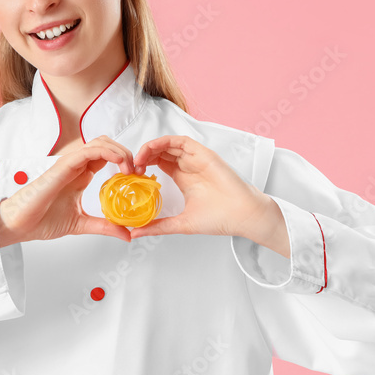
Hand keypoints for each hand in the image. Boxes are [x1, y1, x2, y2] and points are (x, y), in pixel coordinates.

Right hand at [0, 136, 134, 245]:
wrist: (18, 224)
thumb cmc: (41, 221)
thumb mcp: (81, 224)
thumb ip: (104, 226)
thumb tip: (128, 235)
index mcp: (80, 176)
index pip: (107, 157)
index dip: (125, 161)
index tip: (139, 177)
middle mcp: (76, 166)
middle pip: (107, 145)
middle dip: (126, 153)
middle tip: (139, 171)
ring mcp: (70, 164)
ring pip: (100, 143)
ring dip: (120, 151)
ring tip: (131, 168)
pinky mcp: (63, 165)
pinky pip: (88, 150)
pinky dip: (107, 152)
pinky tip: (119, 163)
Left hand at [128, 135, 282, 249]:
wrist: (243, 216)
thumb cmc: (219, 219)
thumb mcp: (180, 224)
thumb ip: (158, 226)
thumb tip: (134, 233)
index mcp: (183, 178)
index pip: (158, 163)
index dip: (143, 165)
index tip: (130, 176)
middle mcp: (188, 166)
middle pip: (160, 152)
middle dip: (143, 156)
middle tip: (131, 167)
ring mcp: (196, 158)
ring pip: (168, 144)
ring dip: (150, 148)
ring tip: (138, 159)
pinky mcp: (204, 154)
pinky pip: (181, 141)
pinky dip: (164, 142)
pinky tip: (152, 150)